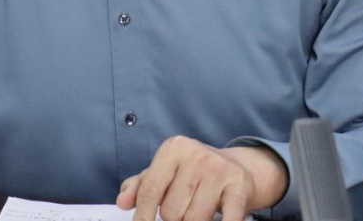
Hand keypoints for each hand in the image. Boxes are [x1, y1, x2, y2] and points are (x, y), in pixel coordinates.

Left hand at [115, 136, 286, 220]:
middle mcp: (197, 155)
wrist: (237, 167)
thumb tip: (123, 202)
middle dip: (174, 217)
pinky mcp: (240, 186)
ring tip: (199, 208)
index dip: (142, 216)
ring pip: (194, 220)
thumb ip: (139, 186)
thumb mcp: (164, 172)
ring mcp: (220, 170)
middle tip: (184, 206)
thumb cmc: (192, 172)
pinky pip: (226, 219)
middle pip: (171, 211)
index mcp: (174, 148)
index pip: (150, 191)